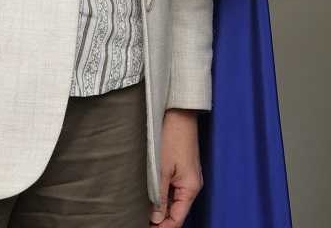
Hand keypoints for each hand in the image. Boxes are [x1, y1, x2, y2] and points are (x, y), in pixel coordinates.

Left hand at [150, 109, 201, 226]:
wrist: (178, 113)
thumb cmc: (172, 137)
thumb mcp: (161, 170)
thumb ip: (159, 197)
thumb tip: (156, 219)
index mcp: (190, 188)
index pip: (178, 219)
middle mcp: (191, 184)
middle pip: (175, 211)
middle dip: (159, 219)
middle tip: (138, 220)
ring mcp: (187, 176)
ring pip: (172, 201)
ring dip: (158, 207)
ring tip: (140, 210)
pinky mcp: (181, 168)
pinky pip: (172, 189)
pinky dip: (161, 195)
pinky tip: (148, 194)